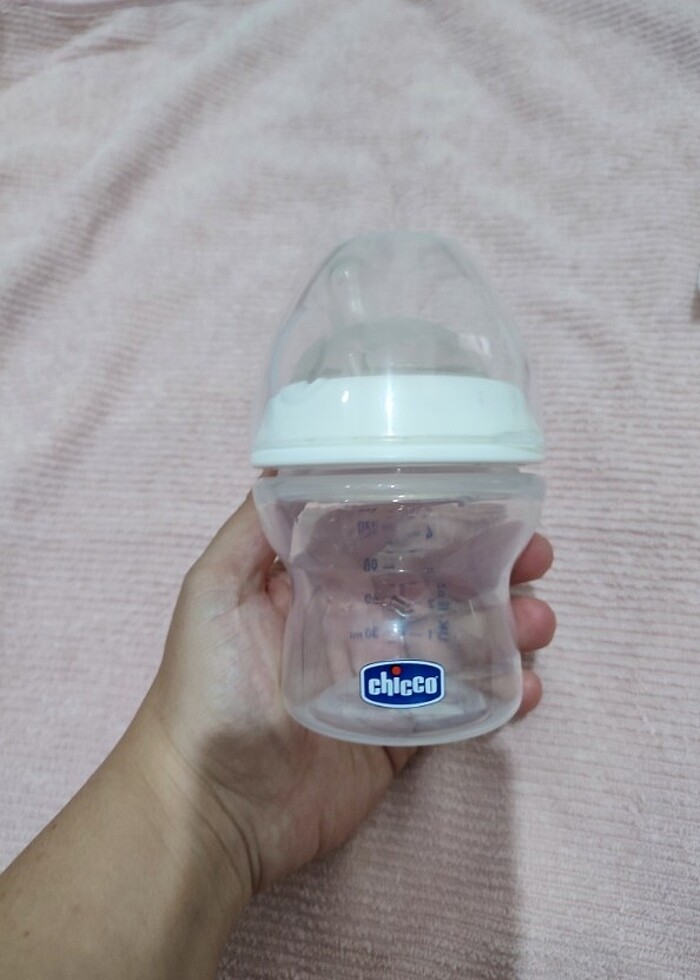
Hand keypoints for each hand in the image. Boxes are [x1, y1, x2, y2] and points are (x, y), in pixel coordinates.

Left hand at [142, 491, 555, 894]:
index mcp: (317, 588)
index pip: (387, 540)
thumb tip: (287, 466)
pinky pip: (459, 709)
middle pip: (435, 587)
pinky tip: (528, 685)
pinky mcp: (399, 736)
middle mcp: (354, 627)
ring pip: (458, 643)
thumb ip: (250, 530)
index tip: (484, 502)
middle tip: (535, 559)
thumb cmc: (207, 688)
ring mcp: (381, 684)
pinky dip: (500, 695)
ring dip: (505, 626)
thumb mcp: (215, 590)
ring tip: (538, 622)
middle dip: (488, 567)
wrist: (208, 807)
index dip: (436, 519)